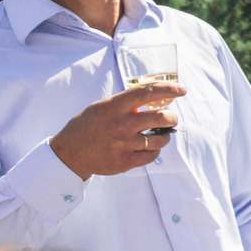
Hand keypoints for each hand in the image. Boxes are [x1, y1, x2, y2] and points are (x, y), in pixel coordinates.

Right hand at [49, 82, 183, 178]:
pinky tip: (147, 147)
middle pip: (162, 117)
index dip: (168, 89)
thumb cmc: (88, 127)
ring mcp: (124, 144)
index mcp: (114, 107)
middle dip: (172, 117)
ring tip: (158, 134)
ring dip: (164, 136)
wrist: (69, 154)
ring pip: (160, 139)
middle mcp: (121, 124)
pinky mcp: (125, 161)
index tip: (181, 89)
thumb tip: (155, 96)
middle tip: (171, 118)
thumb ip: (125, 103)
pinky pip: (152, 155)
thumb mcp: (101, 107)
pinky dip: (154, 150)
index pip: (147, 92)